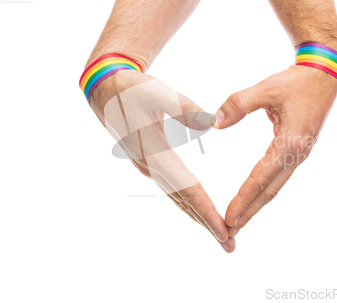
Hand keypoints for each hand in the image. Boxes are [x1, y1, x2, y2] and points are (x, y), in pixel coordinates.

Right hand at [89, 69, 234, 252]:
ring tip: (220, 235)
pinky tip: (199, 210)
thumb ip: (184, 109)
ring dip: (199, 217)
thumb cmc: (133, 90)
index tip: (224, 231)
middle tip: (230, 246)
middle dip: (207, 224)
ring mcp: (149, 168)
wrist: (107, 92)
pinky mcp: (151, 164)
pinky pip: (174, 190)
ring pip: (178, 198)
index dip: (206, 211)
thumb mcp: (159, 93)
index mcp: (155, 153)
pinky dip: (189, 203)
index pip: (187, 188)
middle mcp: (151, 167)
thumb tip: (210, 125)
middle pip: (184, 202)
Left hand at [213, 65, 336, 236]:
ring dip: (256, 205)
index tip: (228, 218)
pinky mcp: (298, 150)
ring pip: (275, 186)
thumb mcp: (267, 87)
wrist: (325, 74)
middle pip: (270, 191)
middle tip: (229, 233)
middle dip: (249, 213)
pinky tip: (254, 198)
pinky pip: (278, 177)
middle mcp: (297, 154)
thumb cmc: (297, 81)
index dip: (244, 199)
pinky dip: (264, 191)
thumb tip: (215, 123)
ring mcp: (299, 154)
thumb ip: (239, 104)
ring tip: (239, 222)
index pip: (261, 178)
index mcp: (290, 142)